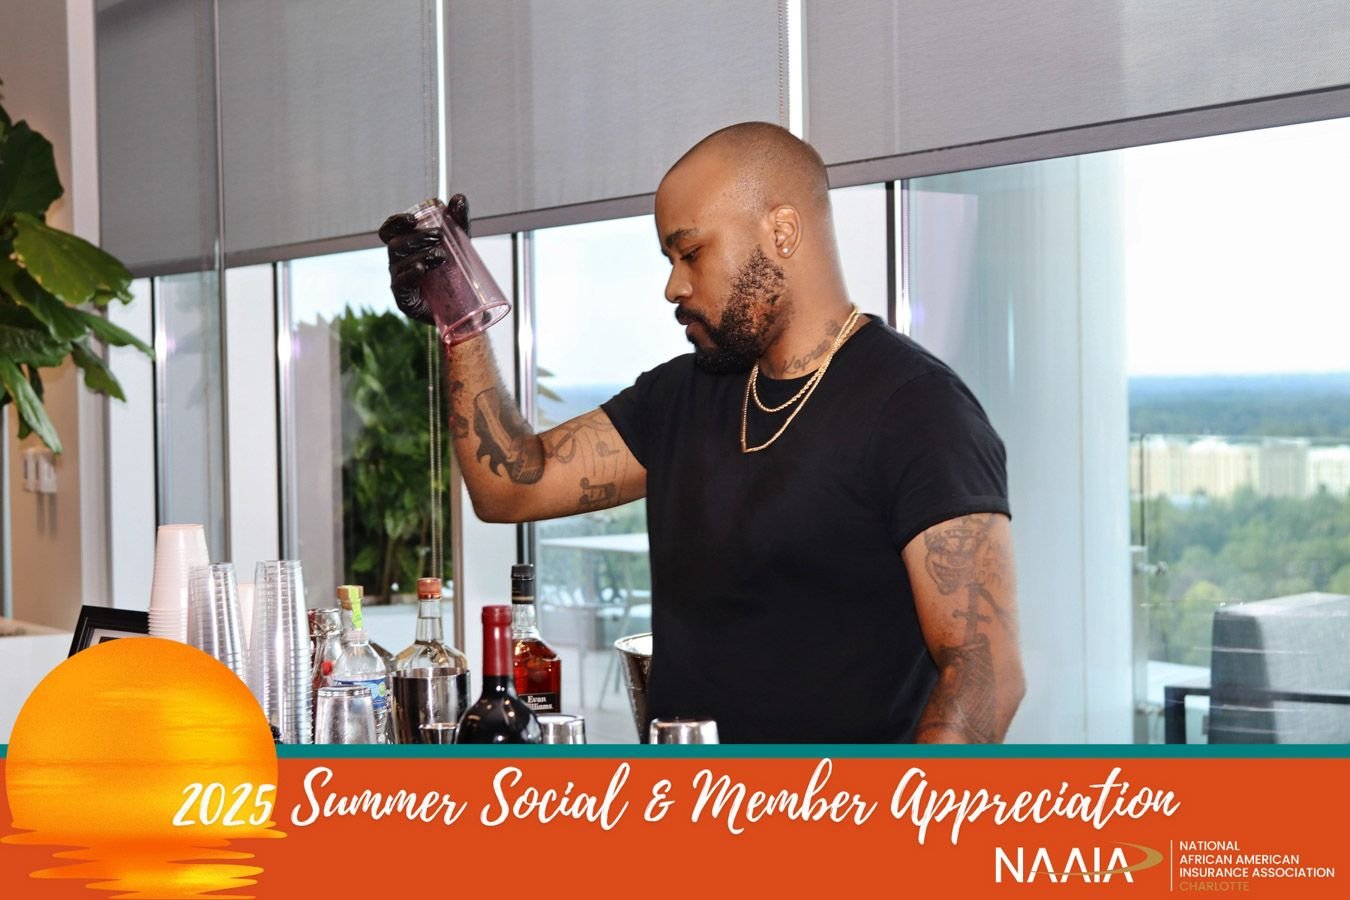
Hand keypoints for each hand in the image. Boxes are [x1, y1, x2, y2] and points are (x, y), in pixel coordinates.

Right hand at [377, 194, 471, 325]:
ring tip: (441, 255)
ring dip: (419, 254)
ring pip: (399, 263)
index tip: (412, 219)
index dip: (396, 222)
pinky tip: (422, 268)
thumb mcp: (459, 245)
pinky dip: (411, 273)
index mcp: (404, 247)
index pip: (389, 231)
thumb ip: (457, 222)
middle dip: (416, 238)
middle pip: (395, 245)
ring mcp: (399, 282)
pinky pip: (401, 284)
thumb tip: (459, 197)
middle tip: (438, 236)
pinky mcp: (404, 300)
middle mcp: (398, 263)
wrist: (465, 309)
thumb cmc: (456, 274)